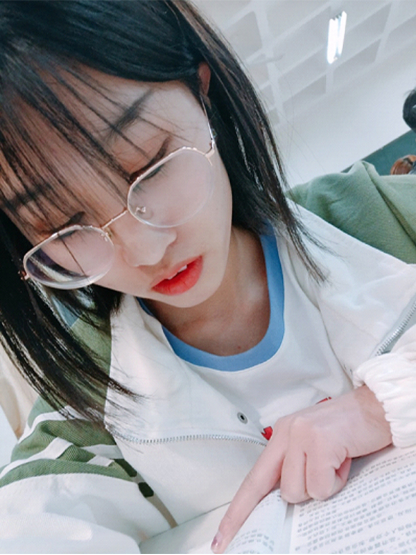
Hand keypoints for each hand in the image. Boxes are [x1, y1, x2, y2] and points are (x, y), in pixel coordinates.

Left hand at [211, 386, 391, 553]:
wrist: (376, 407)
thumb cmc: (349, 430)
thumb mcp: (314, 447)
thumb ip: (296, 468)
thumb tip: (286, 502)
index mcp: (281, 435)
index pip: (254, 479)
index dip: (238, 511)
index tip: (222, 538)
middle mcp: (286, 432)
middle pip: (277, 490)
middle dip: (301, 494)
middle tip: (323, 475)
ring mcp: (301, 435)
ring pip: (296, 491)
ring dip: (322, 485)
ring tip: (336, 463)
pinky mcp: (319, 441)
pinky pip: (319, 486)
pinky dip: (335, 482)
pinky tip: (342, 460)